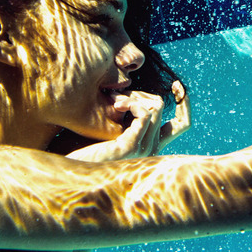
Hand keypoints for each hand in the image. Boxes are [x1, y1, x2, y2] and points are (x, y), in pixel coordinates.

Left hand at [68, 81, 190, 161]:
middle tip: (119, 95)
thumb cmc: (81, 147)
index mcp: (150, 145)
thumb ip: (127, 115)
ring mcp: (144, 149)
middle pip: (172, 111)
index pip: (182, 124)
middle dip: (145, 94)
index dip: (185, 102)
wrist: (66, 166)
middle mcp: (152, 149)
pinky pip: (144, 112)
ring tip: (113, 100)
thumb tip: (137, 94)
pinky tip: (115, 105)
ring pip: (156, 106)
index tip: (176, 84)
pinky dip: (131, 102)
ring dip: (134, 95)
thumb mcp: (110, 126)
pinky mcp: (132, 145)